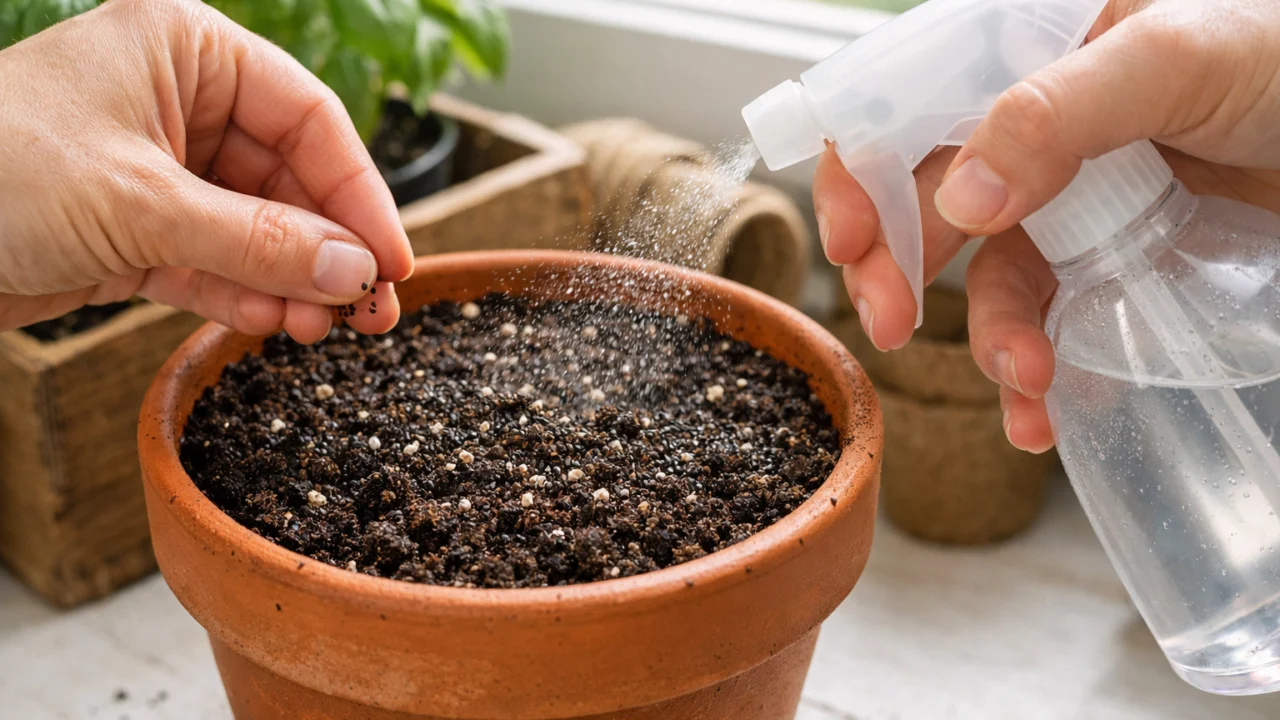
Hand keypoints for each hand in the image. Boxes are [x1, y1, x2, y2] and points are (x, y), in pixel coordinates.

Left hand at [0, 0, 413, 342]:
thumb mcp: (141, 204)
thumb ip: (259, 241)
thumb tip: (358, 272)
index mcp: (187, 51)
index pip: (308, 119)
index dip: (359, 193)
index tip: (393, 260)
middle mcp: (181, 103)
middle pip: (290, 179)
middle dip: (329, 249)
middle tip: (370, 311)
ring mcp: (159, 170)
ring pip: (257, 228)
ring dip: (292, 281)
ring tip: (323, 330)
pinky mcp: (136, 229)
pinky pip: (215, 261)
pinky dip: (245, 295)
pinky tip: (275, 325)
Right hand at [815, 0, 1279, 451]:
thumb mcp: (1178, 60)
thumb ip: (1057, 114)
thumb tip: (958, 200)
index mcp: (1032, 53)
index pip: (908, 103)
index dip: (862, 171)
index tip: (850, 241)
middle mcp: (1040, 127)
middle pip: (928, 199)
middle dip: (898, 268)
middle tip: (891, 325)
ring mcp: (1078, 198)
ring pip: (992, 277)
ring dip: (992, 339)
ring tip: (1026, 382)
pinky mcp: (1117, 260)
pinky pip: (1054, 321)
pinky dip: (1042, 372)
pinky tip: (1049, 408)